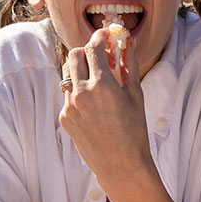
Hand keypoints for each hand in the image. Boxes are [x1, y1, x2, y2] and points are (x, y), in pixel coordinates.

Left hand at [60, 26, 149, 180]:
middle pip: (74, 54)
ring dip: (80, 69)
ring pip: (68, 73)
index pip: (94, 47)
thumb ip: (129, 65)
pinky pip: (68, 94)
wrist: (121, 166)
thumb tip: (127, 43)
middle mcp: (81, 93)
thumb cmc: (134, 132)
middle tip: (100, 56)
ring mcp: (69, 106)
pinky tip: (94, 104)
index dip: (100, 36)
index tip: (106, 35)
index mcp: (102, 85)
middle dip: (87, 50)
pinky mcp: (64, 118)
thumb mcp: (135, 95)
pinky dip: (79, 91)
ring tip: (97, 79)